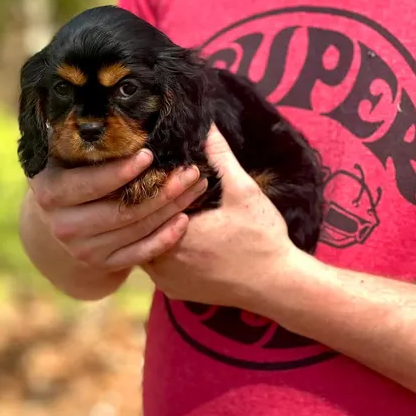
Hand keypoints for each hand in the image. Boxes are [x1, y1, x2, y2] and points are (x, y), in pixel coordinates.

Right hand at [28, 150, 207, 271]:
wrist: (60, 218)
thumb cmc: (71, 173)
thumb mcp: (66, 155)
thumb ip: (83, 137)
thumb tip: (112, 102)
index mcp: (50, 193)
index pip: (88, 184)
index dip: (120, 171)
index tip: (149, 154)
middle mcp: (62, 226)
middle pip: (121, 210)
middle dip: (160, 190)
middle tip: (189, 170)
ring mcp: (82, 250)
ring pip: (136, 230)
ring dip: (170, 209)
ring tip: (195, 187)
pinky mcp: (103, 264)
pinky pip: (140, 254)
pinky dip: (165, 238)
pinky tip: (184, 219)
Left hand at [143, 126, 308, 314]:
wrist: (276, 285)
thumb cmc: (262, 237)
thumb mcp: (243, 191)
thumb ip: (220, 157)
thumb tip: (206, 124)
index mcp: (174, 234)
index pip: (145, 204)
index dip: (146, 185)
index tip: (151, 170)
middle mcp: (162, 262)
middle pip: (139, 227)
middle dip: (145, 206)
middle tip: (149, 185)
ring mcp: (166, 280)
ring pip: (144, 246)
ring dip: (149, 228)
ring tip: (156, 205)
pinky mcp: (174, 291)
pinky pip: (155, 266)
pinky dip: (159, 249)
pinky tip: (168, 231)